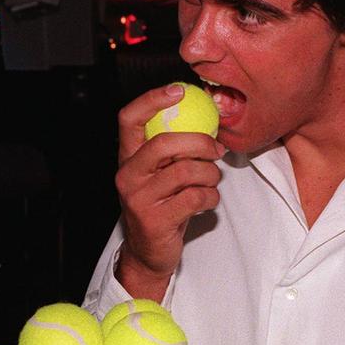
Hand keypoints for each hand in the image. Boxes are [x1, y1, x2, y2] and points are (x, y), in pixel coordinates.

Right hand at [114, 84, 222, 297]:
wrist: (149, 253)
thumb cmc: (161, 205)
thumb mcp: (160, 174)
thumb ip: (173, 149)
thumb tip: (208, 117)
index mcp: (127, 157)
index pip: (129, 118)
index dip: (152, 99)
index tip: (179, 91)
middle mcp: (127, 175)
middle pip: (164, 143)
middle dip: (199, 143)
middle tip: (216, 149)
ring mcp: (138, 198)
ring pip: (186, 172)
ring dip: (210, 175)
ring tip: (211, 181)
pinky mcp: (155, 220)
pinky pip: (195, 197)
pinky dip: (210, 197)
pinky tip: (206, 201)